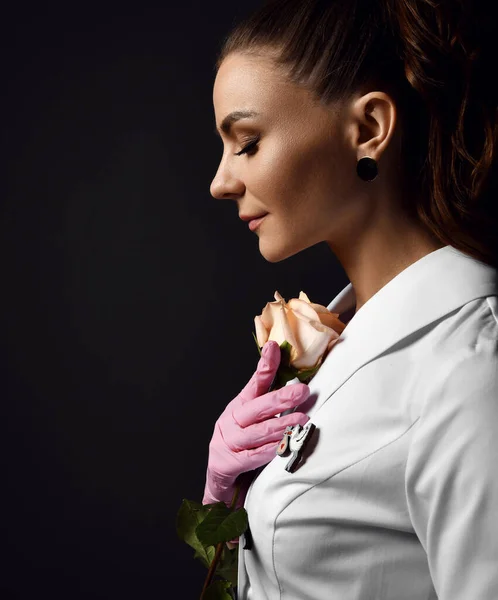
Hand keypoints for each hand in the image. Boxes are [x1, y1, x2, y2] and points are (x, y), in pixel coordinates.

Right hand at [202, 340, 310, 508]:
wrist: (220, 483)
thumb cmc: (241, 447)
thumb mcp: (252, 422)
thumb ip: (270, 407)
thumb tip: (299, 386)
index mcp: (239, 407)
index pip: (254, 382)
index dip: (265, 365)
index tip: (273, 347)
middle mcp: (231, 421)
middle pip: (257, 407)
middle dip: (282, 398)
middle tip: (303, 392)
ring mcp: (227, 442)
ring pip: (257, 432)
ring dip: (281, 426)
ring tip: (301, 422)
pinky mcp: (227, 463)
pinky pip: (251, 457)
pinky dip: (268, 451)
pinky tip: (282, 447)